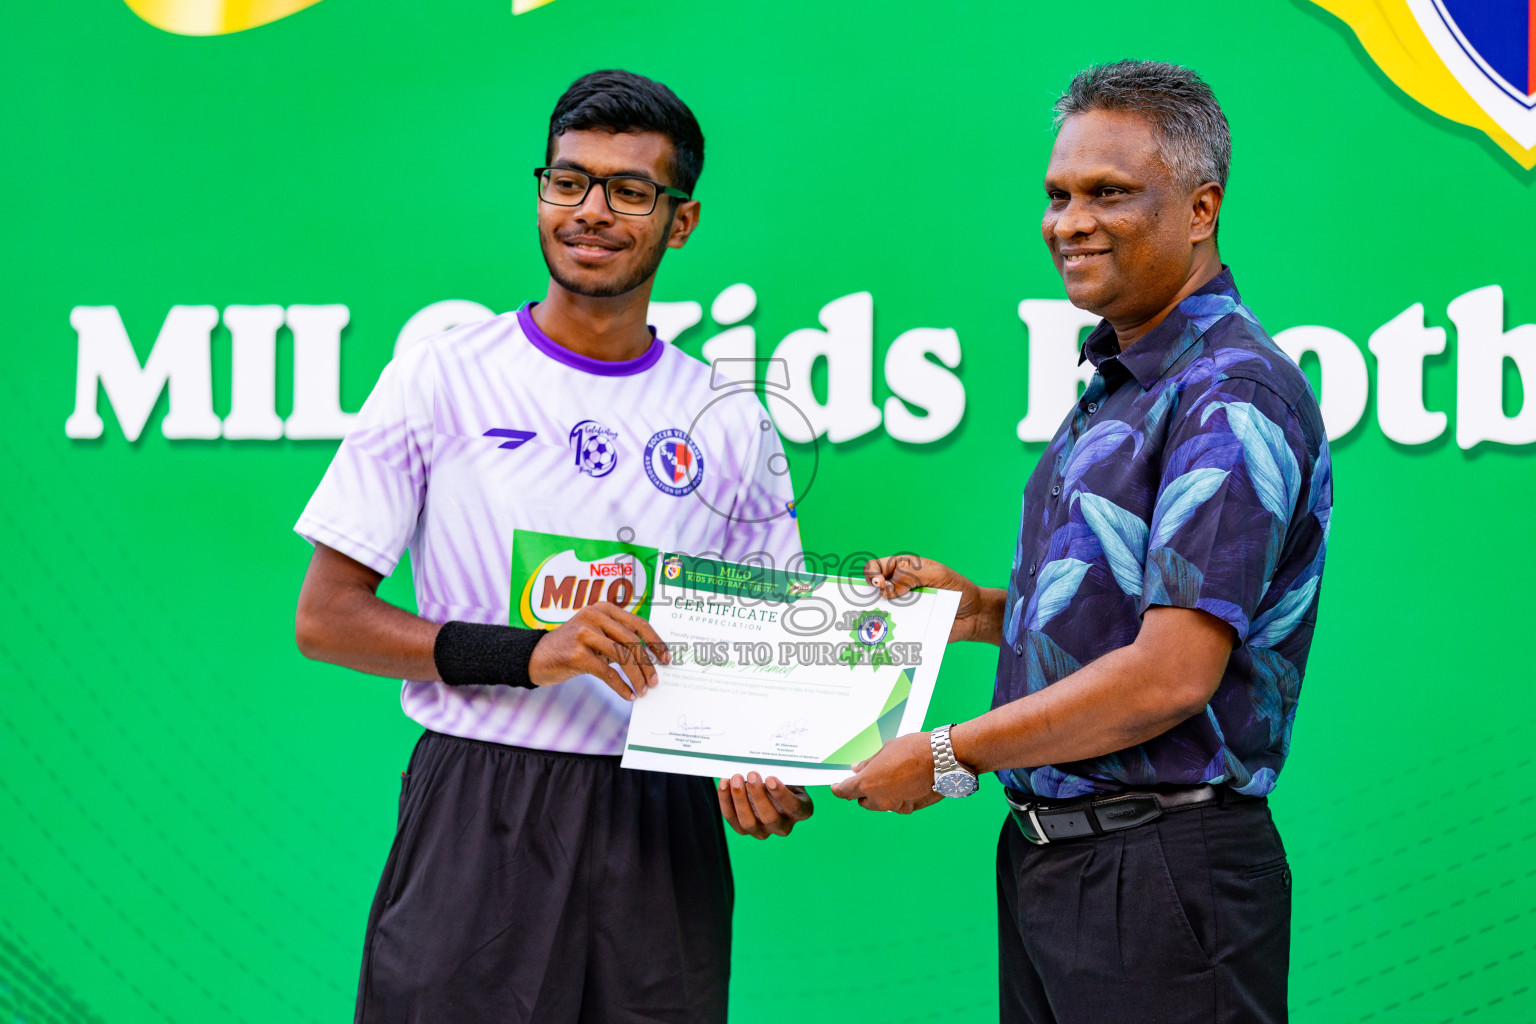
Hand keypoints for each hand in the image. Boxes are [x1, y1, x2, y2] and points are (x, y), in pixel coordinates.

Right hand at [528, 601, 668, 700]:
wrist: (536, 657)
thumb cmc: (572, 647)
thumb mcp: (596, 635)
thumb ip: (618, 639)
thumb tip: (650, 659)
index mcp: (603, 608)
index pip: (638, 623)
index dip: (655, 642)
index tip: (666, 658)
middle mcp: (594, 616)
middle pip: (632, 641)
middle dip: (647, 664)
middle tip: (655, 681)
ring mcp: (584, 633)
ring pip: (622, 656)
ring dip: (636, 676)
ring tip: (643, 689)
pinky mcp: (576, 653)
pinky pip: (606, 672)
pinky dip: (621, 685)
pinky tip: (628, 695)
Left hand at [718, 772, 814, 838]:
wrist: (770, 785)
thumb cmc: (782, 776)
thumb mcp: (788, 773)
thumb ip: (781, 771)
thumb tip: (764, 761)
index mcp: (801, 811)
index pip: (794, 807)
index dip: (782, 795)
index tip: (770, 778)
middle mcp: (783, 826)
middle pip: (770, 817)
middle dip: (758, 795)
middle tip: (752, 774)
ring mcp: (763, 831)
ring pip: (749, 822)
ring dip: (740, 799)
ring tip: (735, 778)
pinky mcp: (744, 830)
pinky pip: (733, 819)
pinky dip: (726, 801)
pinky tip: (725, 784)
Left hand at [830, 732, 939, 811]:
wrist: (941, 758)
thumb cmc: (913, 750)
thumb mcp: (885, 751)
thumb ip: (869, 764)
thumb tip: (857, 769)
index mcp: (867, 783)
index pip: (845, 791)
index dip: (838, 789)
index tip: (836, 786)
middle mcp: (878, 799)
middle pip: (862, 800)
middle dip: (862, 791)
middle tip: (869, 777)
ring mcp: (894, 806)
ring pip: (880, 805)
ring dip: (880, 795)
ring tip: (891, 778)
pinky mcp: (910, 808)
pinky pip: (897, 807)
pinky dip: (896, 799)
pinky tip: (904, 786)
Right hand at [865, 554, 998, 644]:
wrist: (975, 615)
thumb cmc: (958, 589)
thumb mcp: (937, 576)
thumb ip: (911, 577)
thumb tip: (885, 589)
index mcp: (903, 569)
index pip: (877, 567)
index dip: (872, 574)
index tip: (879, 584)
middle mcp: (899, 588)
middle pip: (872, 590)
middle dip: (868, 596)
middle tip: (880, 600)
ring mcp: (902, 608)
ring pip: (880, 611)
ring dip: (876, 615)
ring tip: (877, 621)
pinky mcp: (908, 625)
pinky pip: (893, 629)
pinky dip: (887, 632)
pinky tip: (886, 635)